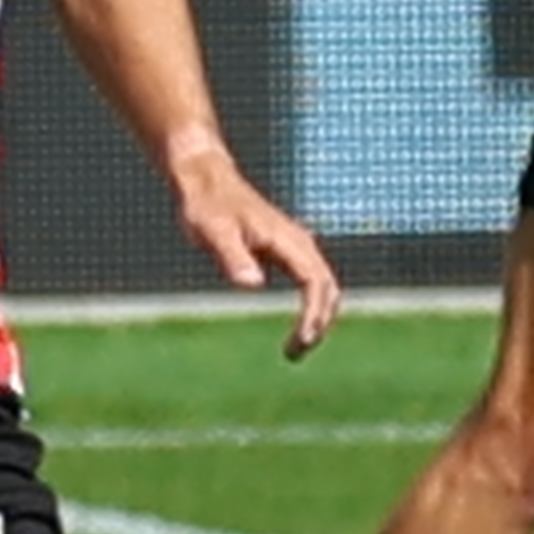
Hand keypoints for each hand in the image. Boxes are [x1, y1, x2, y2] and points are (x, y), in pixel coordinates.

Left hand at [167, 141, 341, 358]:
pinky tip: (298, 330)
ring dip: (318, 318)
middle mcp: (299, 242)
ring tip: (295, 351)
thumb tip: (251, 284)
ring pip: (324, 287)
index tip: (304, 339)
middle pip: (327, 287)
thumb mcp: (214, 232)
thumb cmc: (207, 206)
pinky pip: (313, 283)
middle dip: (320, 322)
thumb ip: (233, 257)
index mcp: (287, 239)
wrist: (206, 180)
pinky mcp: (288, 251)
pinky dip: (312, 308)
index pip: (315, 282)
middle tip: (296, 353)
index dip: (314, 312)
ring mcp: (296, 246)